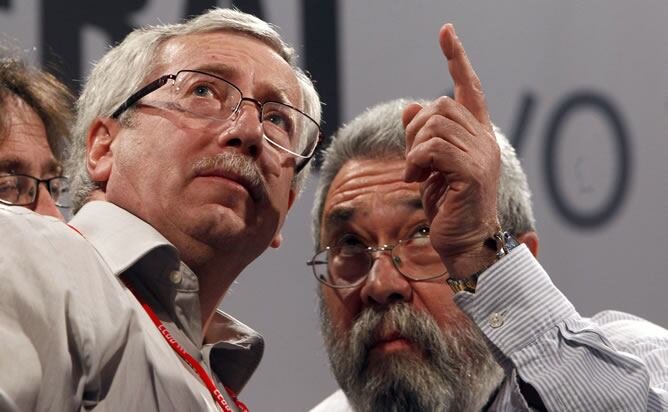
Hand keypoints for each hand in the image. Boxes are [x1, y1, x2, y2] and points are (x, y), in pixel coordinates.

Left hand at [402, 23, 499, 277]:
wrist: (464, 244)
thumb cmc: (448, 206)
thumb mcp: (430, 166)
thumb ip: (424, 137)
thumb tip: (410, 107)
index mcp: (476, 135)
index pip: (468, 88)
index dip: (456, 59)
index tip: (445, 32)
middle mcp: (483, 139)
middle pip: (439, 106)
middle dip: (416, 130)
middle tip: (414, 162)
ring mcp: (481, 154)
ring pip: (433, 126)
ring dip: (415, 151)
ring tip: (418, 175)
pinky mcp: (473, 172)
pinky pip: (433, 149)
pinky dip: (418, 162)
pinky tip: (419, 179)